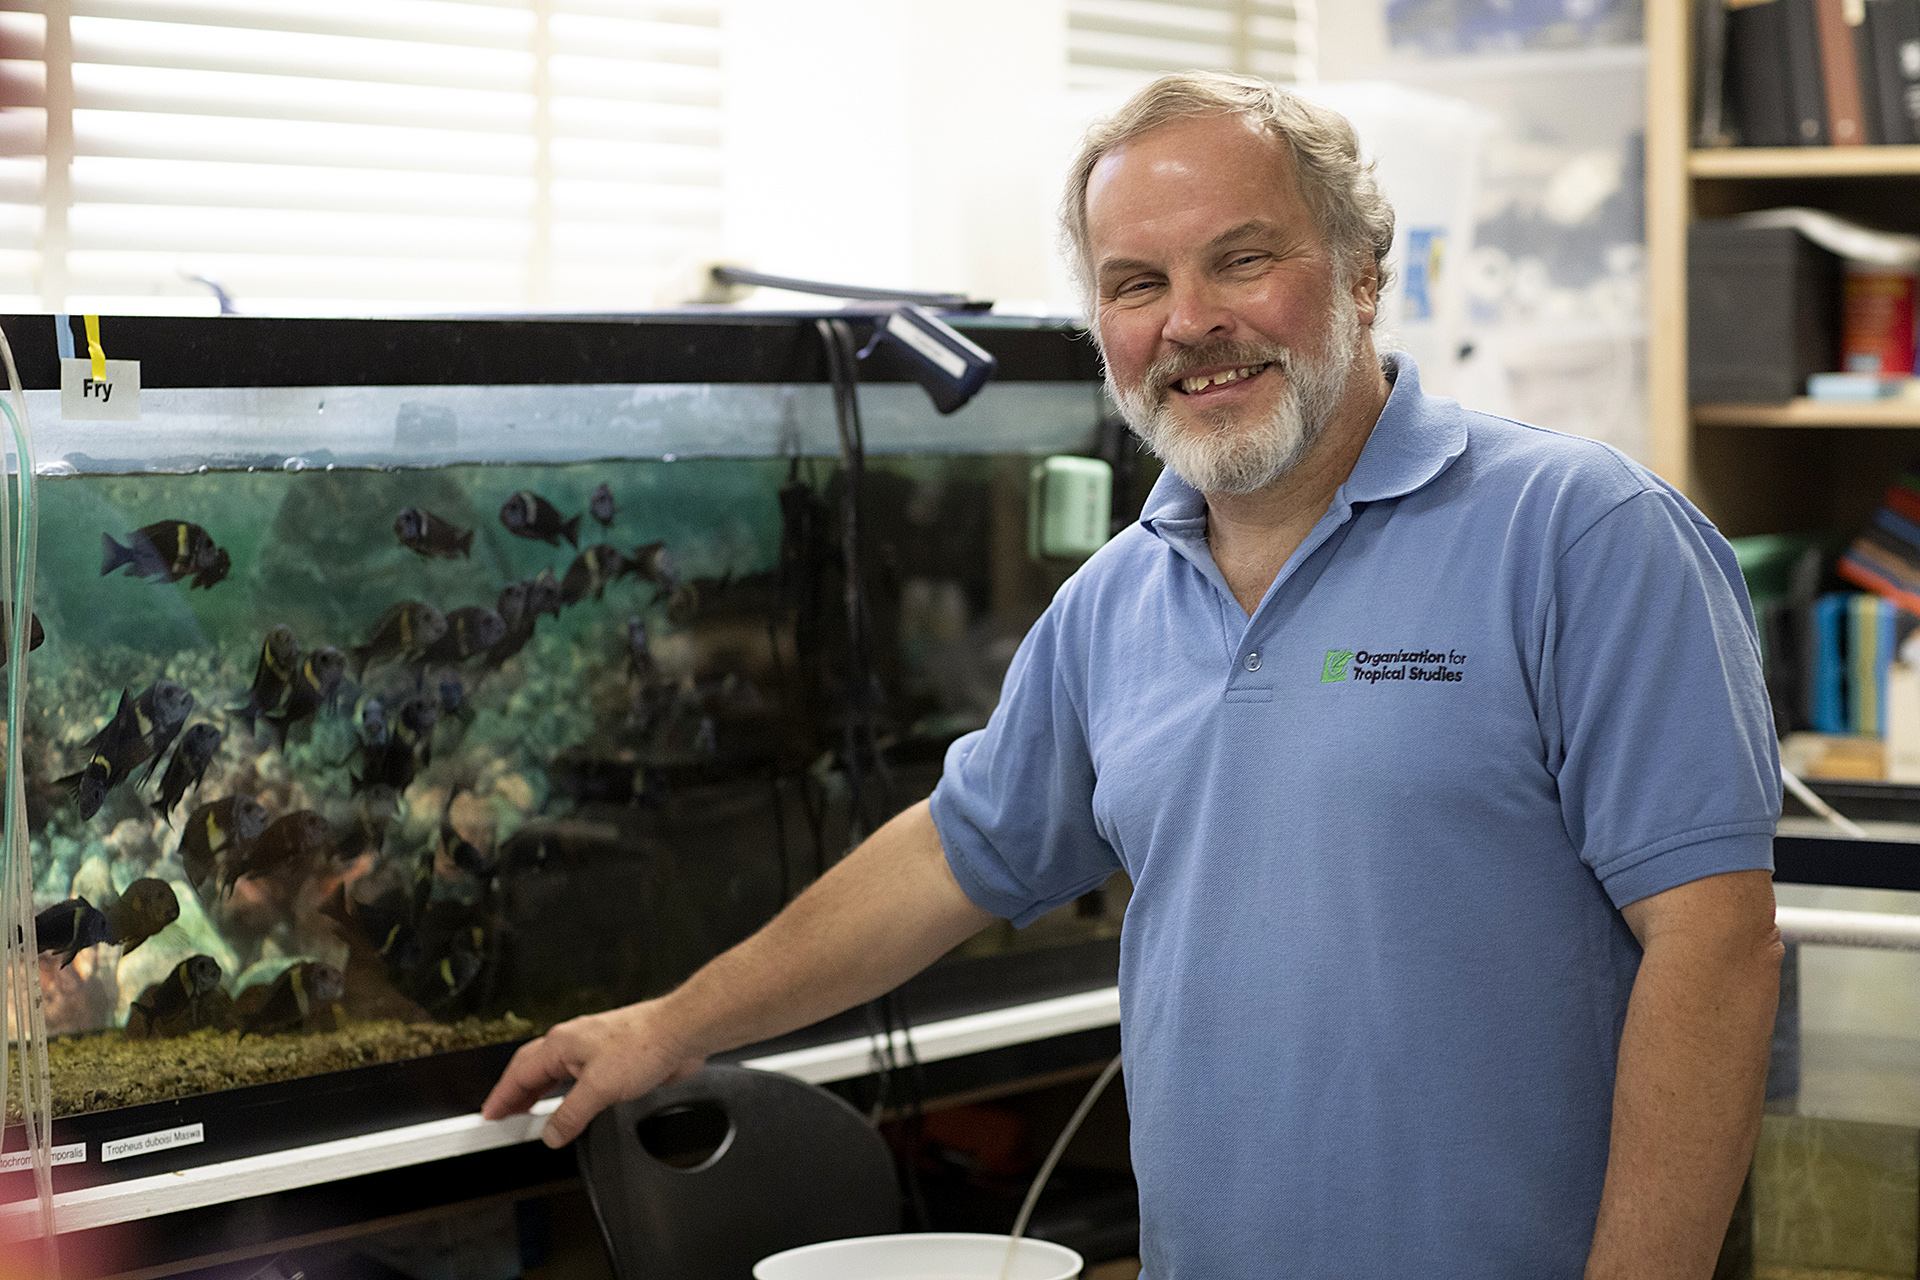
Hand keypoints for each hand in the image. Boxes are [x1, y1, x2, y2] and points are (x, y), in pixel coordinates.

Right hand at [481, 999, 706, 1147]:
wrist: (680, 1032)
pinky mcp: (611, 1057)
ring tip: (530, 1113)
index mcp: (561, 1043)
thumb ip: (572, 1115)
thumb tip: (552, 1134)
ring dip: (540, 1093)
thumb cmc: (644, 1044)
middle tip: (503, 1116)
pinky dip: (564, 1093)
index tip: (489, 1114)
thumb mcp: (600, 1089)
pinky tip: (571, 1106)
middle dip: (516, 1094)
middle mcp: (573, 1042)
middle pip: (532, 1069)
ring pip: (555, 1072)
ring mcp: (592, 1048)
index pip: (519, 1072)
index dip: (501, 1096)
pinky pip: (577, 1077)